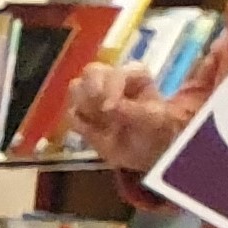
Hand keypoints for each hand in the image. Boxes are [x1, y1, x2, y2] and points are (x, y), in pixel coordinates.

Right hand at [63, 62, 189, 173]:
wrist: (148, 156)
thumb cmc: (156, 130)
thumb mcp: (152, 120)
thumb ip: (131, 111)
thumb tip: (107, 108)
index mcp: (132, 76)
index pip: (116, 72)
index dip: (110, 87)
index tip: (110, 108)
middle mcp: (111, 81)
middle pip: (91, 72)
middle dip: (91, 91)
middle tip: (99, 111)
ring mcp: (95, 97)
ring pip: (76, 88)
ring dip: (84, 106)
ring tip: (99, 123)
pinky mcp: (83, 116)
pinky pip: (72, 114)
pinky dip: (80, 123)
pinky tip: (93, 133)